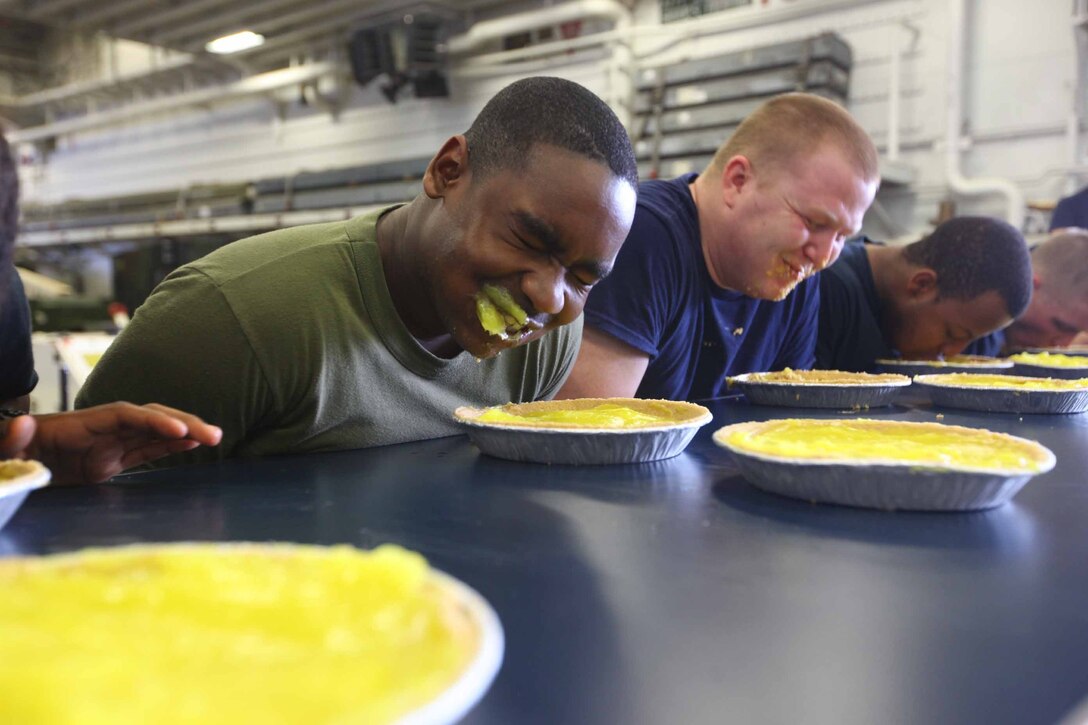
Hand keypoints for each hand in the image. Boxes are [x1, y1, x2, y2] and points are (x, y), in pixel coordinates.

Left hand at [0, 402, 222, 484]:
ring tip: (215, 438)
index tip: (180, 431)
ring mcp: (107, 445)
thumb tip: (22, 422)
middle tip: (213, 435)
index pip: (127, 416)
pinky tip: (193, 446)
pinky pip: (145, 451)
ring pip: (155, 433)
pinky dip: (170, 447)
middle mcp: (101, 430)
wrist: (11, 462)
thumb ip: (12, 438)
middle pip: (150, 418)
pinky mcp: (109, 461)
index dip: (155, 421)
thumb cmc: (8, 452)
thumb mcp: (6, 447)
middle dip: (183, 422)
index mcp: (81, 425)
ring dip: (186, 433)